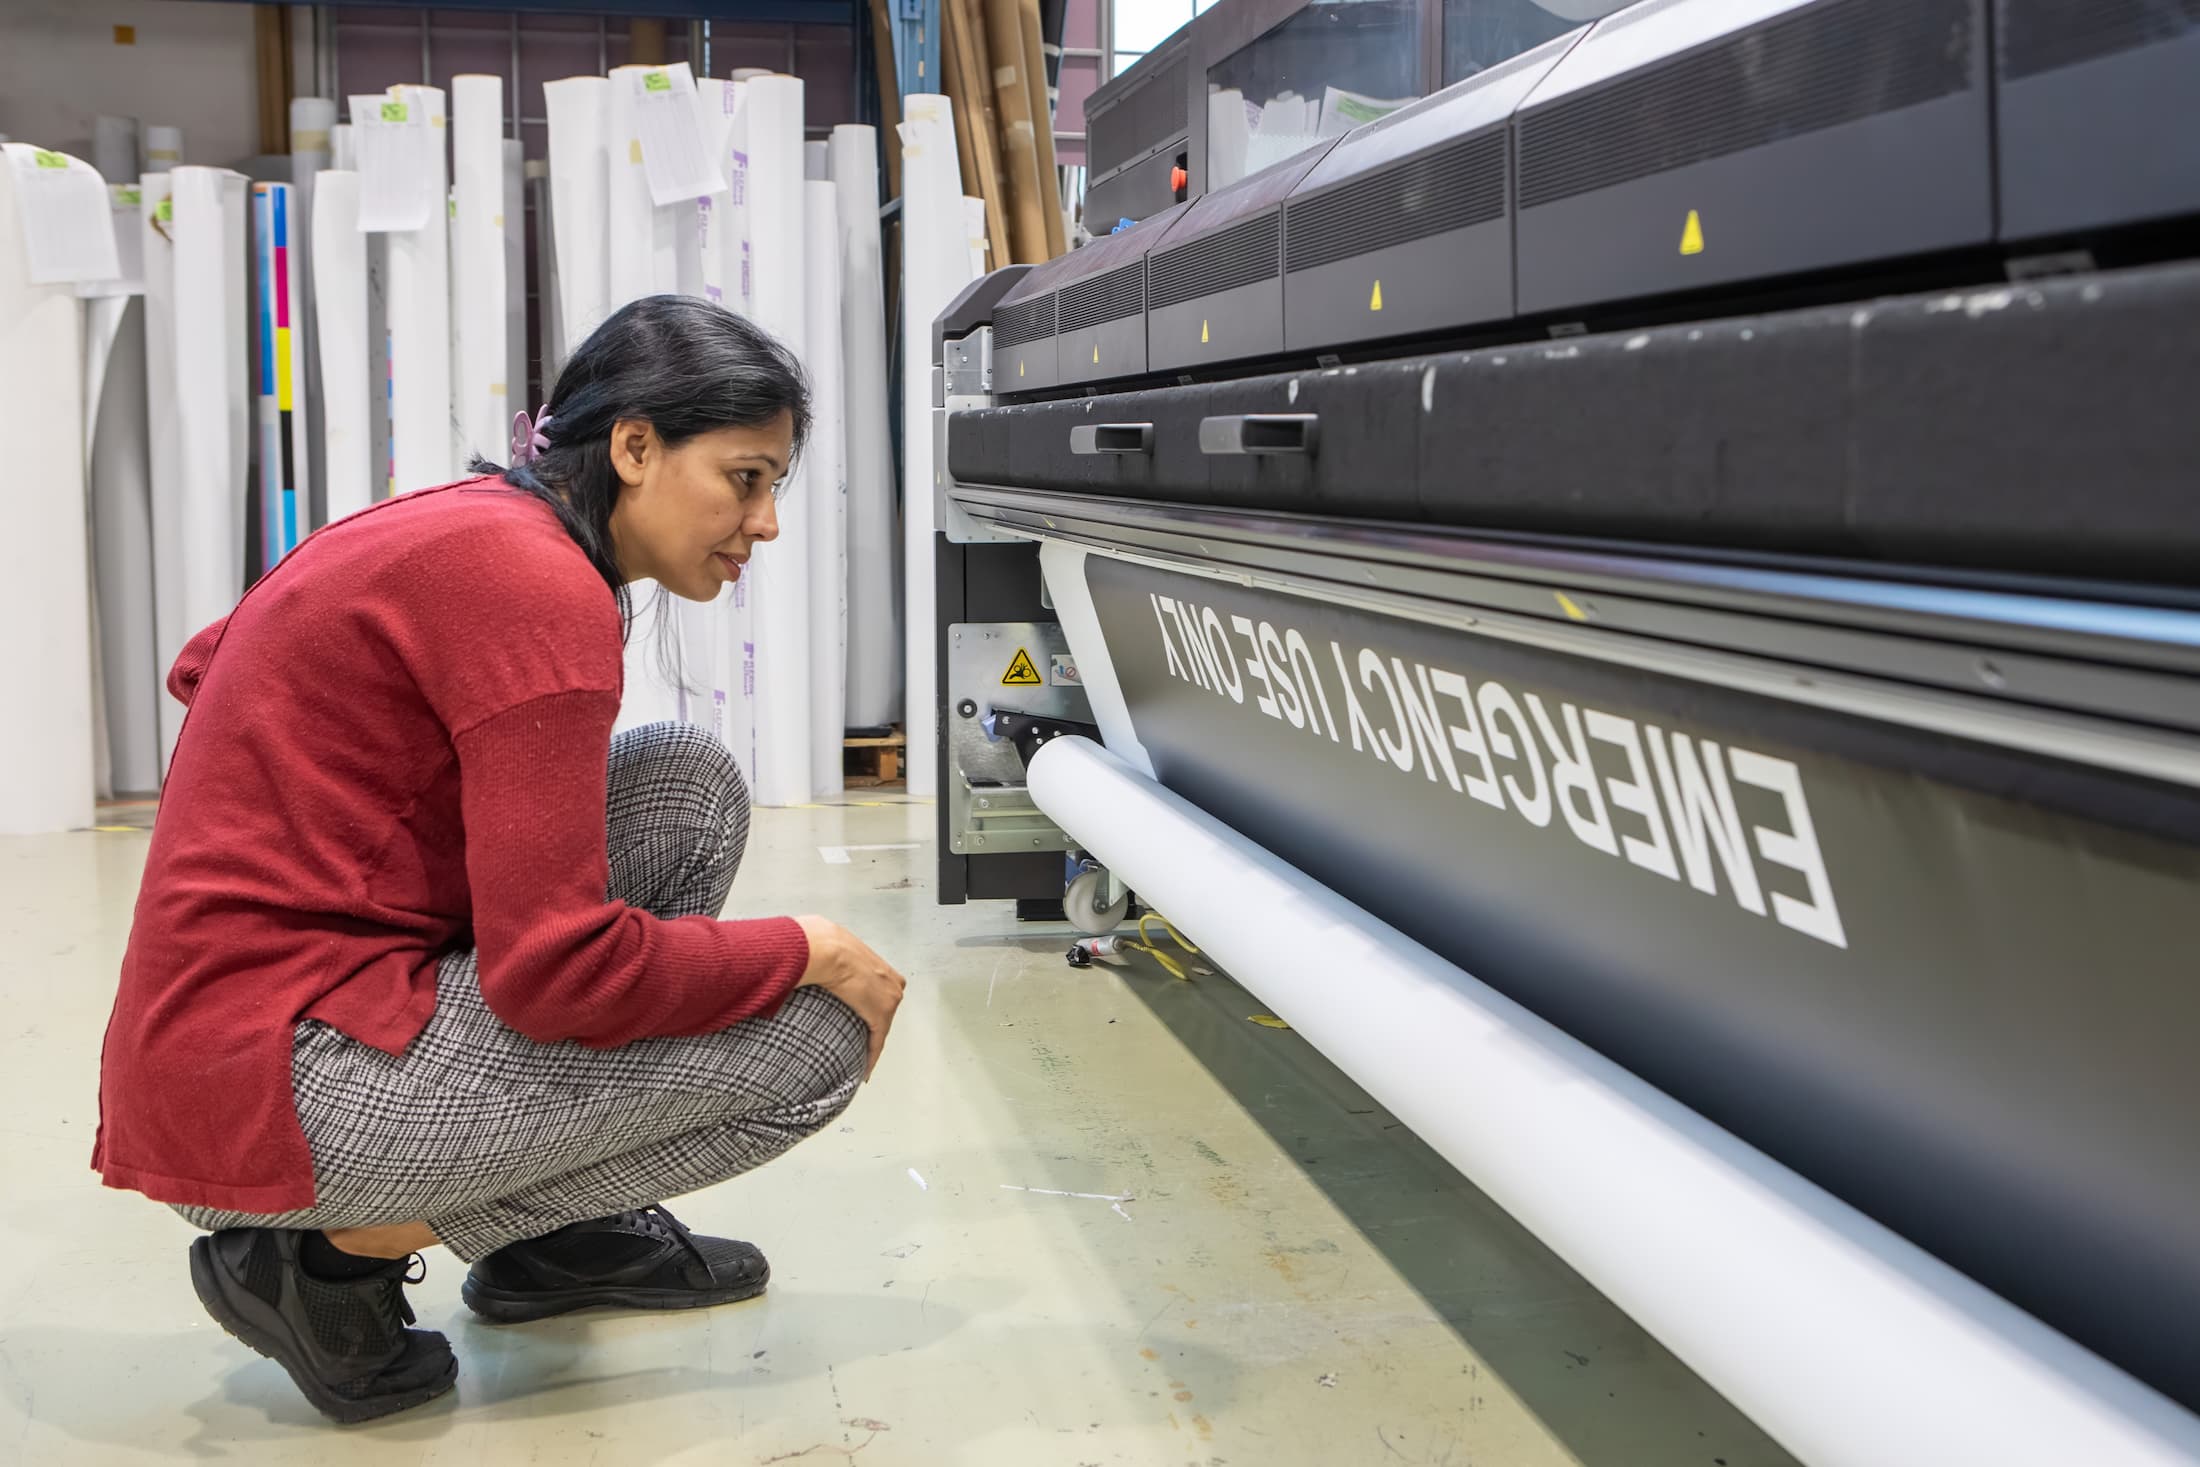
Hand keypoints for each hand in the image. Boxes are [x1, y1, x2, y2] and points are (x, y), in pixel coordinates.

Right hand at [793, 915, 906, 1078]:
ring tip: (858, 1059)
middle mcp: (892, 981)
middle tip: (857, 1043)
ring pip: (880, 1027)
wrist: (823, 948)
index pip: (879, 992)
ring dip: (868, 1042)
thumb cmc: (818, 944)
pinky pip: (877, 1041)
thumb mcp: (827, 946)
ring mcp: (889, 998)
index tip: (862, 1019)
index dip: (869, 1007)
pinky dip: (870, 1057)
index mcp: (879, 965)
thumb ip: (824, 960)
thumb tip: (802, 959)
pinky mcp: (880, 1015)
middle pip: (883, 1010)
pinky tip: (864, 1070)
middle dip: (871, 1026)